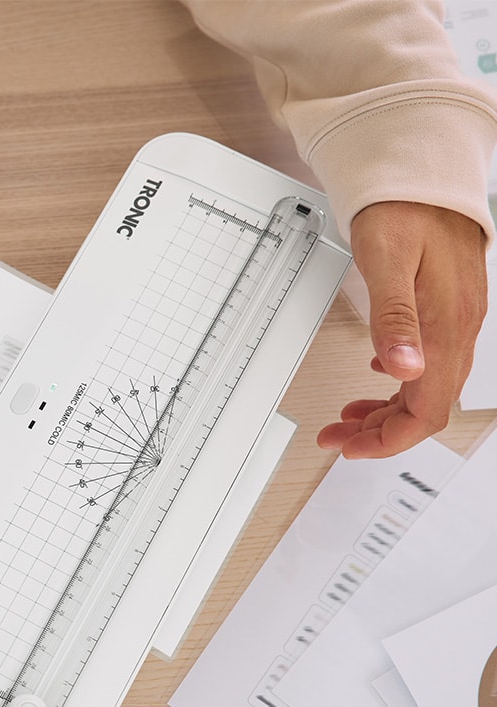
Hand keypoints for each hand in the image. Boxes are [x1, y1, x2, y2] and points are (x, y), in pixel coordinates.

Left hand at [316, 201, 487, 457]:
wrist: (421, 171)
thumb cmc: (402, 208)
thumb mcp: (385, 260)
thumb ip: (393, 317)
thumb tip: (404, 369)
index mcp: (445, 326)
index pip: (427, 409)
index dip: (389, 439)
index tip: (352, 448)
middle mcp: (457, 328)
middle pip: (425, 406)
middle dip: (379, 432)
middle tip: (337, 436)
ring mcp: (454, 320)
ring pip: (424, 387)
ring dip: (385, 410)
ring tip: (348, 417)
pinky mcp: (444, 310)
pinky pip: (426, 362)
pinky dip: (397, 382)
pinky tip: (377, 377)